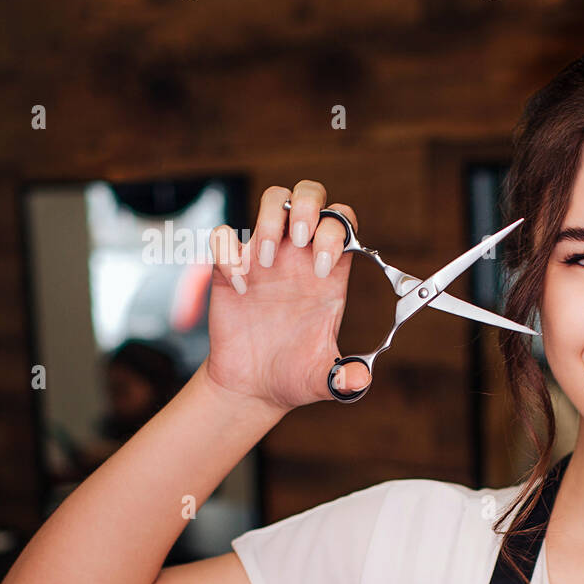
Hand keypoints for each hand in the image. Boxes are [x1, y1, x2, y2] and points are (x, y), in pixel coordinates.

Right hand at [204, 180, 370, 410]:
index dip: (337, 234)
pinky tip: (239, 284)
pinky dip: (227, 251)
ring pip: (274, 201)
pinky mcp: (230, 270)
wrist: (254, 387)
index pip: (344, 224)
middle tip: (300, 241)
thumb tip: (358, 380)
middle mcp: (299, 258)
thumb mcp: (326, 379)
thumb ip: (345, 378)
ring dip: (270, 219)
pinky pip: (224, 235)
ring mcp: (265, 259)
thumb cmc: (294, 375)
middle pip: (312, 196)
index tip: (322, 270)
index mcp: (329, 274)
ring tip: (266, 261)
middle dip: (309, 207)